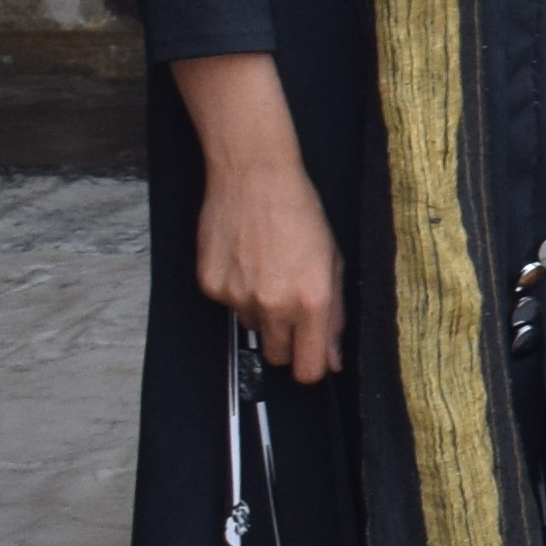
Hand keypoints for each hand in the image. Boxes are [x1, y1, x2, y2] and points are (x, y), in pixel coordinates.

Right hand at [170, 54, 340, 378]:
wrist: (253, 177)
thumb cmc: (299, 212)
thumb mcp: (332, 261)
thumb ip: (334, 315)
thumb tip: (332, 358)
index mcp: (311, 300)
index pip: (308, 368)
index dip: (310, 368)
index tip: (311, 361)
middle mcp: (273, 304)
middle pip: (277, 355)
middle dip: (287, 342)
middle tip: (290, 306)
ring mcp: (238, 297)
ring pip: (252, 326)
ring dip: (262, 310)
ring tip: (267, 268)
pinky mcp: (211, 286)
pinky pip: (227, 305)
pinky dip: (237, 290)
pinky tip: (244, 259)